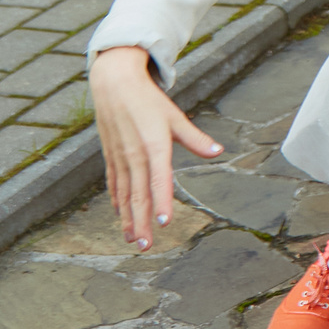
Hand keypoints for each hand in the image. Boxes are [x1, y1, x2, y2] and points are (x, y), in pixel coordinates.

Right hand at [90, 46, 222, 247]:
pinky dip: (117, 202)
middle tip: (145, 246)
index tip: (163, 223)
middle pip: (139, 195)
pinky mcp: (110, 156)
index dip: (161, 202)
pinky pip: (114, 184)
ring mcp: (120, 157)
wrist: (114, 83)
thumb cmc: (149, 100)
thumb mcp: (175, 117)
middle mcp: (135, 155)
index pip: (159, 180)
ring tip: (132, 240)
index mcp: (154, 145)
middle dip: (141, 222)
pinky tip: (121, 216)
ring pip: (124, 194)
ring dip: (127, 218)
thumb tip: (218, 152)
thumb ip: (195, 139)